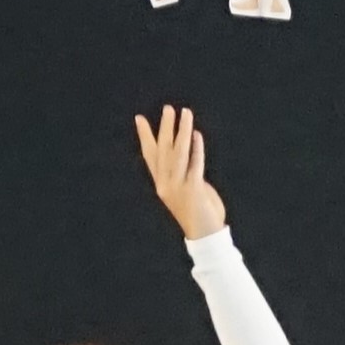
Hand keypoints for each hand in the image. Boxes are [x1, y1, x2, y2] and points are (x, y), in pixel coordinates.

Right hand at [133, 105, 229, 239]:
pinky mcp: (194, 189)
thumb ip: (185, 171)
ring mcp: (179, 186)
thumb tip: (189, 149)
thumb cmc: (198, 212)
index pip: (150, 155)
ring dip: (182, 131)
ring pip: (179, 153)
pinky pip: (195, 164)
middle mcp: (166, 184)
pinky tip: (197, 134)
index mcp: (162, 183)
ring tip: (185, 113)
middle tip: (168, 108)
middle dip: (166, 127)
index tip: (139, 118)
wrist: (205, 235)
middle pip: (163, 150)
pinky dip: (196, 148)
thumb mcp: (187, 189)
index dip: (145, 136)